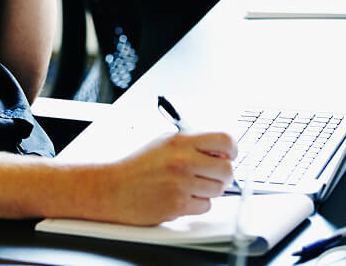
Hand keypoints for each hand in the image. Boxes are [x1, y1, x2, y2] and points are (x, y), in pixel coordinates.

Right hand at [92, 131, 236, 225]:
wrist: (112, 188)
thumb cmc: (137, 166)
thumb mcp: (163, 143)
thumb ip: (192, 144)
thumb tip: (221, 151)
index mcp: (180, 141)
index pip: (224, 139)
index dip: (232, 149)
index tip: (229, 155)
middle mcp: (183, 161)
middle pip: (227, 169)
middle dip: (222, 175)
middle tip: (210, 176)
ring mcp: (181, 184)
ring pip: (218, 190)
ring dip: (208, 190)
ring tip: (189, 186)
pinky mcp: (178, 204)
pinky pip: (205, 206)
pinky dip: (197, 204)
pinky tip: (180, 197)